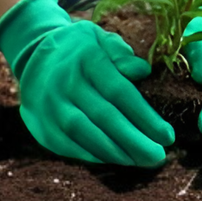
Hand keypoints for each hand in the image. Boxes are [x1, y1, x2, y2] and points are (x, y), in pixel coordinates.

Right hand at [0, 0, 174, 165]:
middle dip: (134, 141)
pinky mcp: (41, 125)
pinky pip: (68, 145)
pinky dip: (93, 155)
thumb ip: (123, 54)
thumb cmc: (83, 50)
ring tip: (141, 161)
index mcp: (87, 59)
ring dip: (115, 152)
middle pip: (104, 117)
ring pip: (84, 133)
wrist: (33, 55)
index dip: (144, 116)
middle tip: (159, 156)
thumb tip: (143, 71)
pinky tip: (116, 159)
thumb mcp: (103, 39)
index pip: (119, 92)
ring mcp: (49, 105)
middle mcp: (65, 82)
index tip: (167, 135)